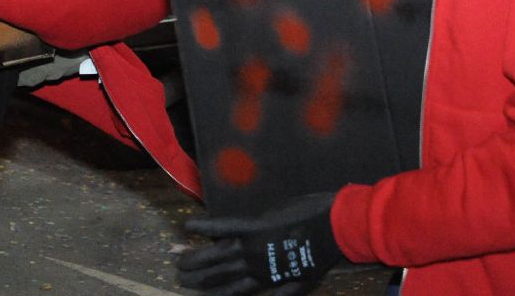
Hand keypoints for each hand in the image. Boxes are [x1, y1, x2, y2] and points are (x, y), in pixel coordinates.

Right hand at [177, 192, 363, 293]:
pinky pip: (226, 226)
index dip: (216, 294)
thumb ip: (286, 293)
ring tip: (178, 261)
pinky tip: (187, 226)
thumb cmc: (323, 253)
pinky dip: (206, 226)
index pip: (236, 290)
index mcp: (268, 278)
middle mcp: (256, 265)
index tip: (198, 294)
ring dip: (196, 258)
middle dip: (199, 278)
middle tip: (180, 279)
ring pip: (218, 254)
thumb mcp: (306, 281)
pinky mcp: (256, 225)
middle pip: (221, 274)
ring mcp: (254, 245)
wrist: (336, 228)